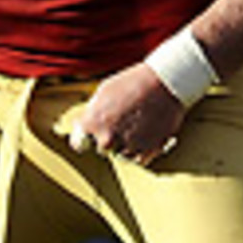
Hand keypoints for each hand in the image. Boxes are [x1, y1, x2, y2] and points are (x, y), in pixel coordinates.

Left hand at [68, 61, 185, 166]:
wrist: (164, 83)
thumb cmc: (132, 83)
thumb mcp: (104, 91)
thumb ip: (93, 112)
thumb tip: (86, 124)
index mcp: (92, 122)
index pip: (78, 144)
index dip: (84, 139)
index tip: (89, 137)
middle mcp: (107, 138)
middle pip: (102, 149)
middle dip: (108, 138)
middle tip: (120, 123)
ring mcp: (127, 146)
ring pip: (120, 155)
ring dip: (125, 145)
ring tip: (134, 127)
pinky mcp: (148, 152)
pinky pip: (137, 160)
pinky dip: (140, 151)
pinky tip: (144, 135)